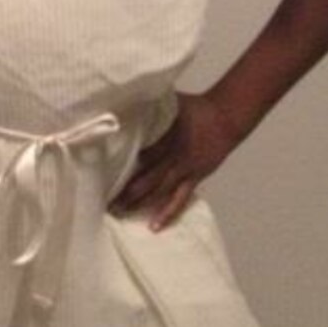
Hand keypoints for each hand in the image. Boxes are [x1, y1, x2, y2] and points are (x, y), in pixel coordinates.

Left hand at [112, 93, 239, 230]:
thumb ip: (149, 107)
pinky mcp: (194, 179)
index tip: (101, 173)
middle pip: (146, 175)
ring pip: (159, 190)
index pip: (138, 153)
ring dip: (140, 202)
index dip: (120, 163)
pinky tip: (154, 226)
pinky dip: (167, 212)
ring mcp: (184, 170)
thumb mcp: (169, 102)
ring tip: (121, 213)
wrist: (225, 118)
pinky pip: (179, 199)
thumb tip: (126, 101)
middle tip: (105, 200)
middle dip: (126, 188)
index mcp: (164, 136)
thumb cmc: (194, 107)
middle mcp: (172, 156)